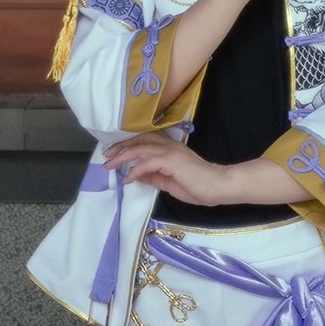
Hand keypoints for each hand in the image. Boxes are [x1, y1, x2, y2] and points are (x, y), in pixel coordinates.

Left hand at [102, 132, 228, 205]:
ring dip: (124, 156)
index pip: (145, 140)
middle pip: (140, 139)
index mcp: (169, 149)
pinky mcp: (172, 161)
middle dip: (121, 146)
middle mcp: (169, 145)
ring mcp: (171, 152)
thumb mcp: (169, 183)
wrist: (218, 186)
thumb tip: (136, 175)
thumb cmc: (198, 186)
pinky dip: (136, 170)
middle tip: (106, 155)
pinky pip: (149, 162)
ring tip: (110, 165)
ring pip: (142, 147)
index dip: (127, 144)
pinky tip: (127, 178)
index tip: (113, 153)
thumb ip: (154, 177)